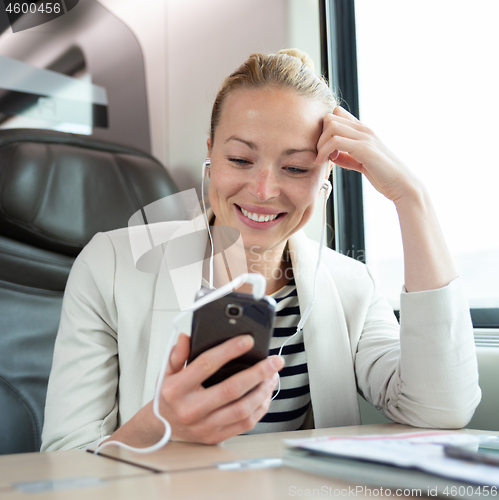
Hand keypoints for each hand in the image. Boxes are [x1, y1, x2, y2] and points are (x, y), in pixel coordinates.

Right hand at [157, 333, 282, 444]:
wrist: (161, 427)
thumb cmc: (168, 396)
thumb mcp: (167, 372)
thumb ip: (177, 354)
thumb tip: (187, 337)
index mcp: (176, 389)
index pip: (207, 365)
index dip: (230, 350)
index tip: (248, 340)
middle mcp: (190, 409)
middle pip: (231, 389)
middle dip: (258, 372)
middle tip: (274, 361)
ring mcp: (204, 426)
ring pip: (242, 409)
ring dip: (262, 391)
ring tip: (273, 376)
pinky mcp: (215, 437)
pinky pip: (244, 424)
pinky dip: (259, 408)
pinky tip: (265, 394)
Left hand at [315, 107, 420, 203]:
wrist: (401, 184)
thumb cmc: (382, 175)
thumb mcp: (361, 162)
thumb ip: (347, 157)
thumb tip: (332, 156)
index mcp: (363, 131)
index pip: (337, 113)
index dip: (325, 128)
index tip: (325, 146)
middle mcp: (363, 130)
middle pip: (330, 117)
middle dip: (319, 135)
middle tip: (321, 153)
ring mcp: (364, 137)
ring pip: (331, 125)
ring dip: (321, 143)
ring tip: (322, 159)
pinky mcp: (364, 148)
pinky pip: (335, 141)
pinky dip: (325, 151)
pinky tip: (327, 162)